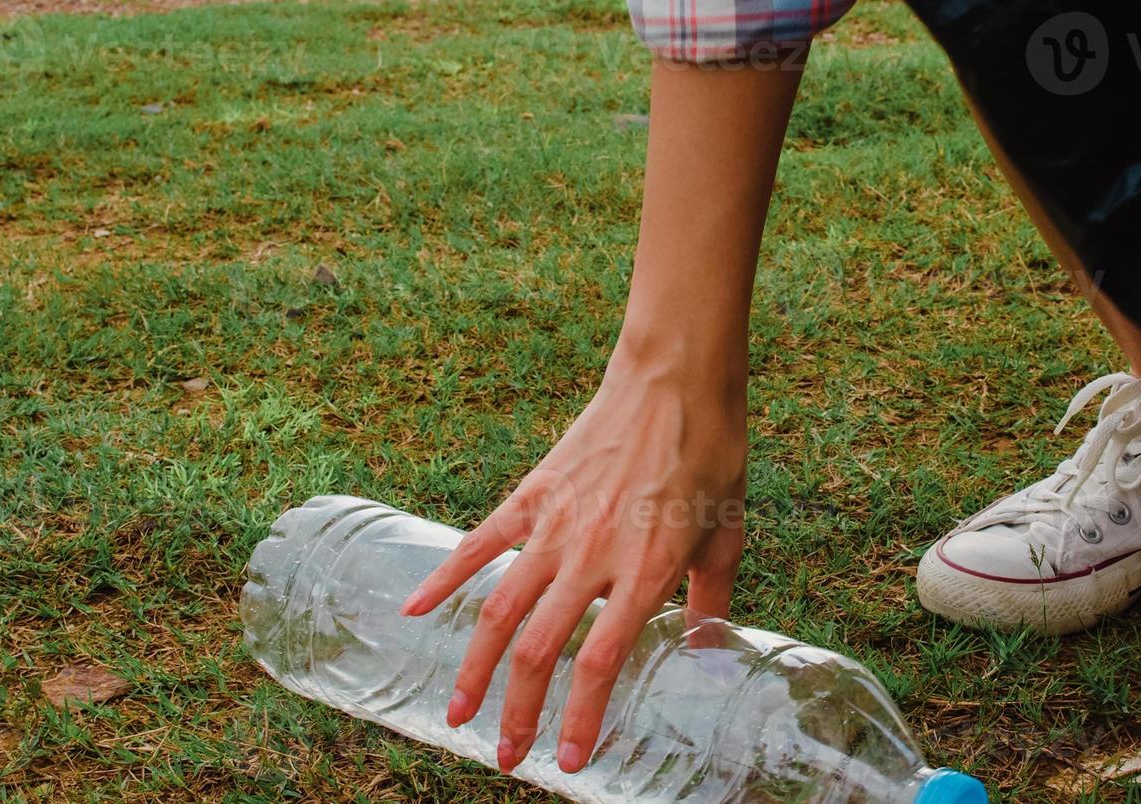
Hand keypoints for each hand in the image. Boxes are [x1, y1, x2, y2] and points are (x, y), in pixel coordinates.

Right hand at [399, 344, 746, 775]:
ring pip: (498, 609)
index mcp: (644, 570)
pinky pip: (479, 543)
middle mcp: (591, 554)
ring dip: (474, 667)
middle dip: (518, 712)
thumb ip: (712, 601)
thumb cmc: (710, 455)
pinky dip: (443, 579)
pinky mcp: (533, 493)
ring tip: (457, 712)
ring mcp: (554, 523)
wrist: (675, 380)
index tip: (570, 760)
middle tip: (509, 757)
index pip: (598, 663)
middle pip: (539, 650)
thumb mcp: (727, 536)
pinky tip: (414, 612)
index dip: (579, 718)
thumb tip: (709, 653)